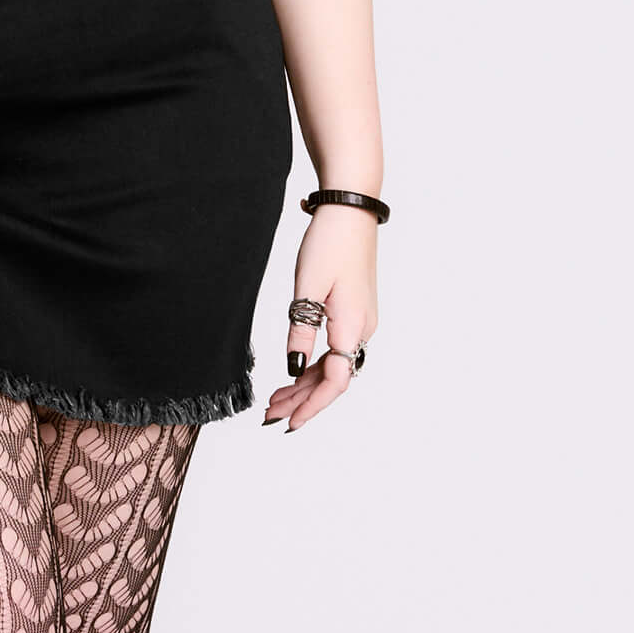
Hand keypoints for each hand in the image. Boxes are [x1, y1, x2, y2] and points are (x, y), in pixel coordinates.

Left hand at [262, 204, 376, 436]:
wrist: (350, 210)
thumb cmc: (329, 244)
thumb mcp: (307, 290)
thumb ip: (300, 332)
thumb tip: (292, 369)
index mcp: (352, 326)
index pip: (335, 381)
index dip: (311, 405)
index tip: (289, 422)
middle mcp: (362, 328)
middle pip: (333, 378)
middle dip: (302, 399)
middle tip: (271, 413)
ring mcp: (361, 320)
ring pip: (334, 364)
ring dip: (306, 383)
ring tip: (277, 398)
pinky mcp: (355, 311)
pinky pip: (336, 348)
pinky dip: (314, 364)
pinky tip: (295, 371)